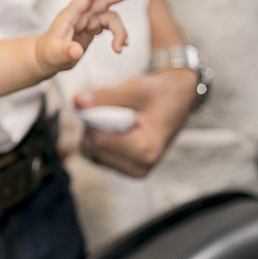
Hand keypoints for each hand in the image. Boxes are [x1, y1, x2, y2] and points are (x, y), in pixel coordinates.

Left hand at [37, 0, 139, 75]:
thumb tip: (76, 52)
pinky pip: (111, 26)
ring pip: (111, 17)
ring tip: (119, 48)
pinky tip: (120, 46)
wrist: (47, 58)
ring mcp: (88, 20)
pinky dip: (118, 35)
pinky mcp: (93, 27)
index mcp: (69, 16)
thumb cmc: (48, 54)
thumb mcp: (55, 55)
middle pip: (102, 1)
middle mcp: (80, 15)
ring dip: (120, 32)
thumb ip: (66, 52)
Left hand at [76, 66, 196, 176]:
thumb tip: (77, 101)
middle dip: (95, 125)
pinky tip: (118, 129)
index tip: (111, 103)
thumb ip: (106, 97)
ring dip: (96, 131)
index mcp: (145, 151)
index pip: (96, 139)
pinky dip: (100, 139)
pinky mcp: (126, 168)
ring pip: (90, 151)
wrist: (179, 97)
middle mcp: (140, 167)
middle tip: (117, 110)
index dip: (95, 117)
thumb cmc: (162, 92)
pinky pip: (96, 154)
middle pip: (90, 147)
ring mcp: (133, 170)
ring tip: (120, 119)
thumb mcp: (136, 88)